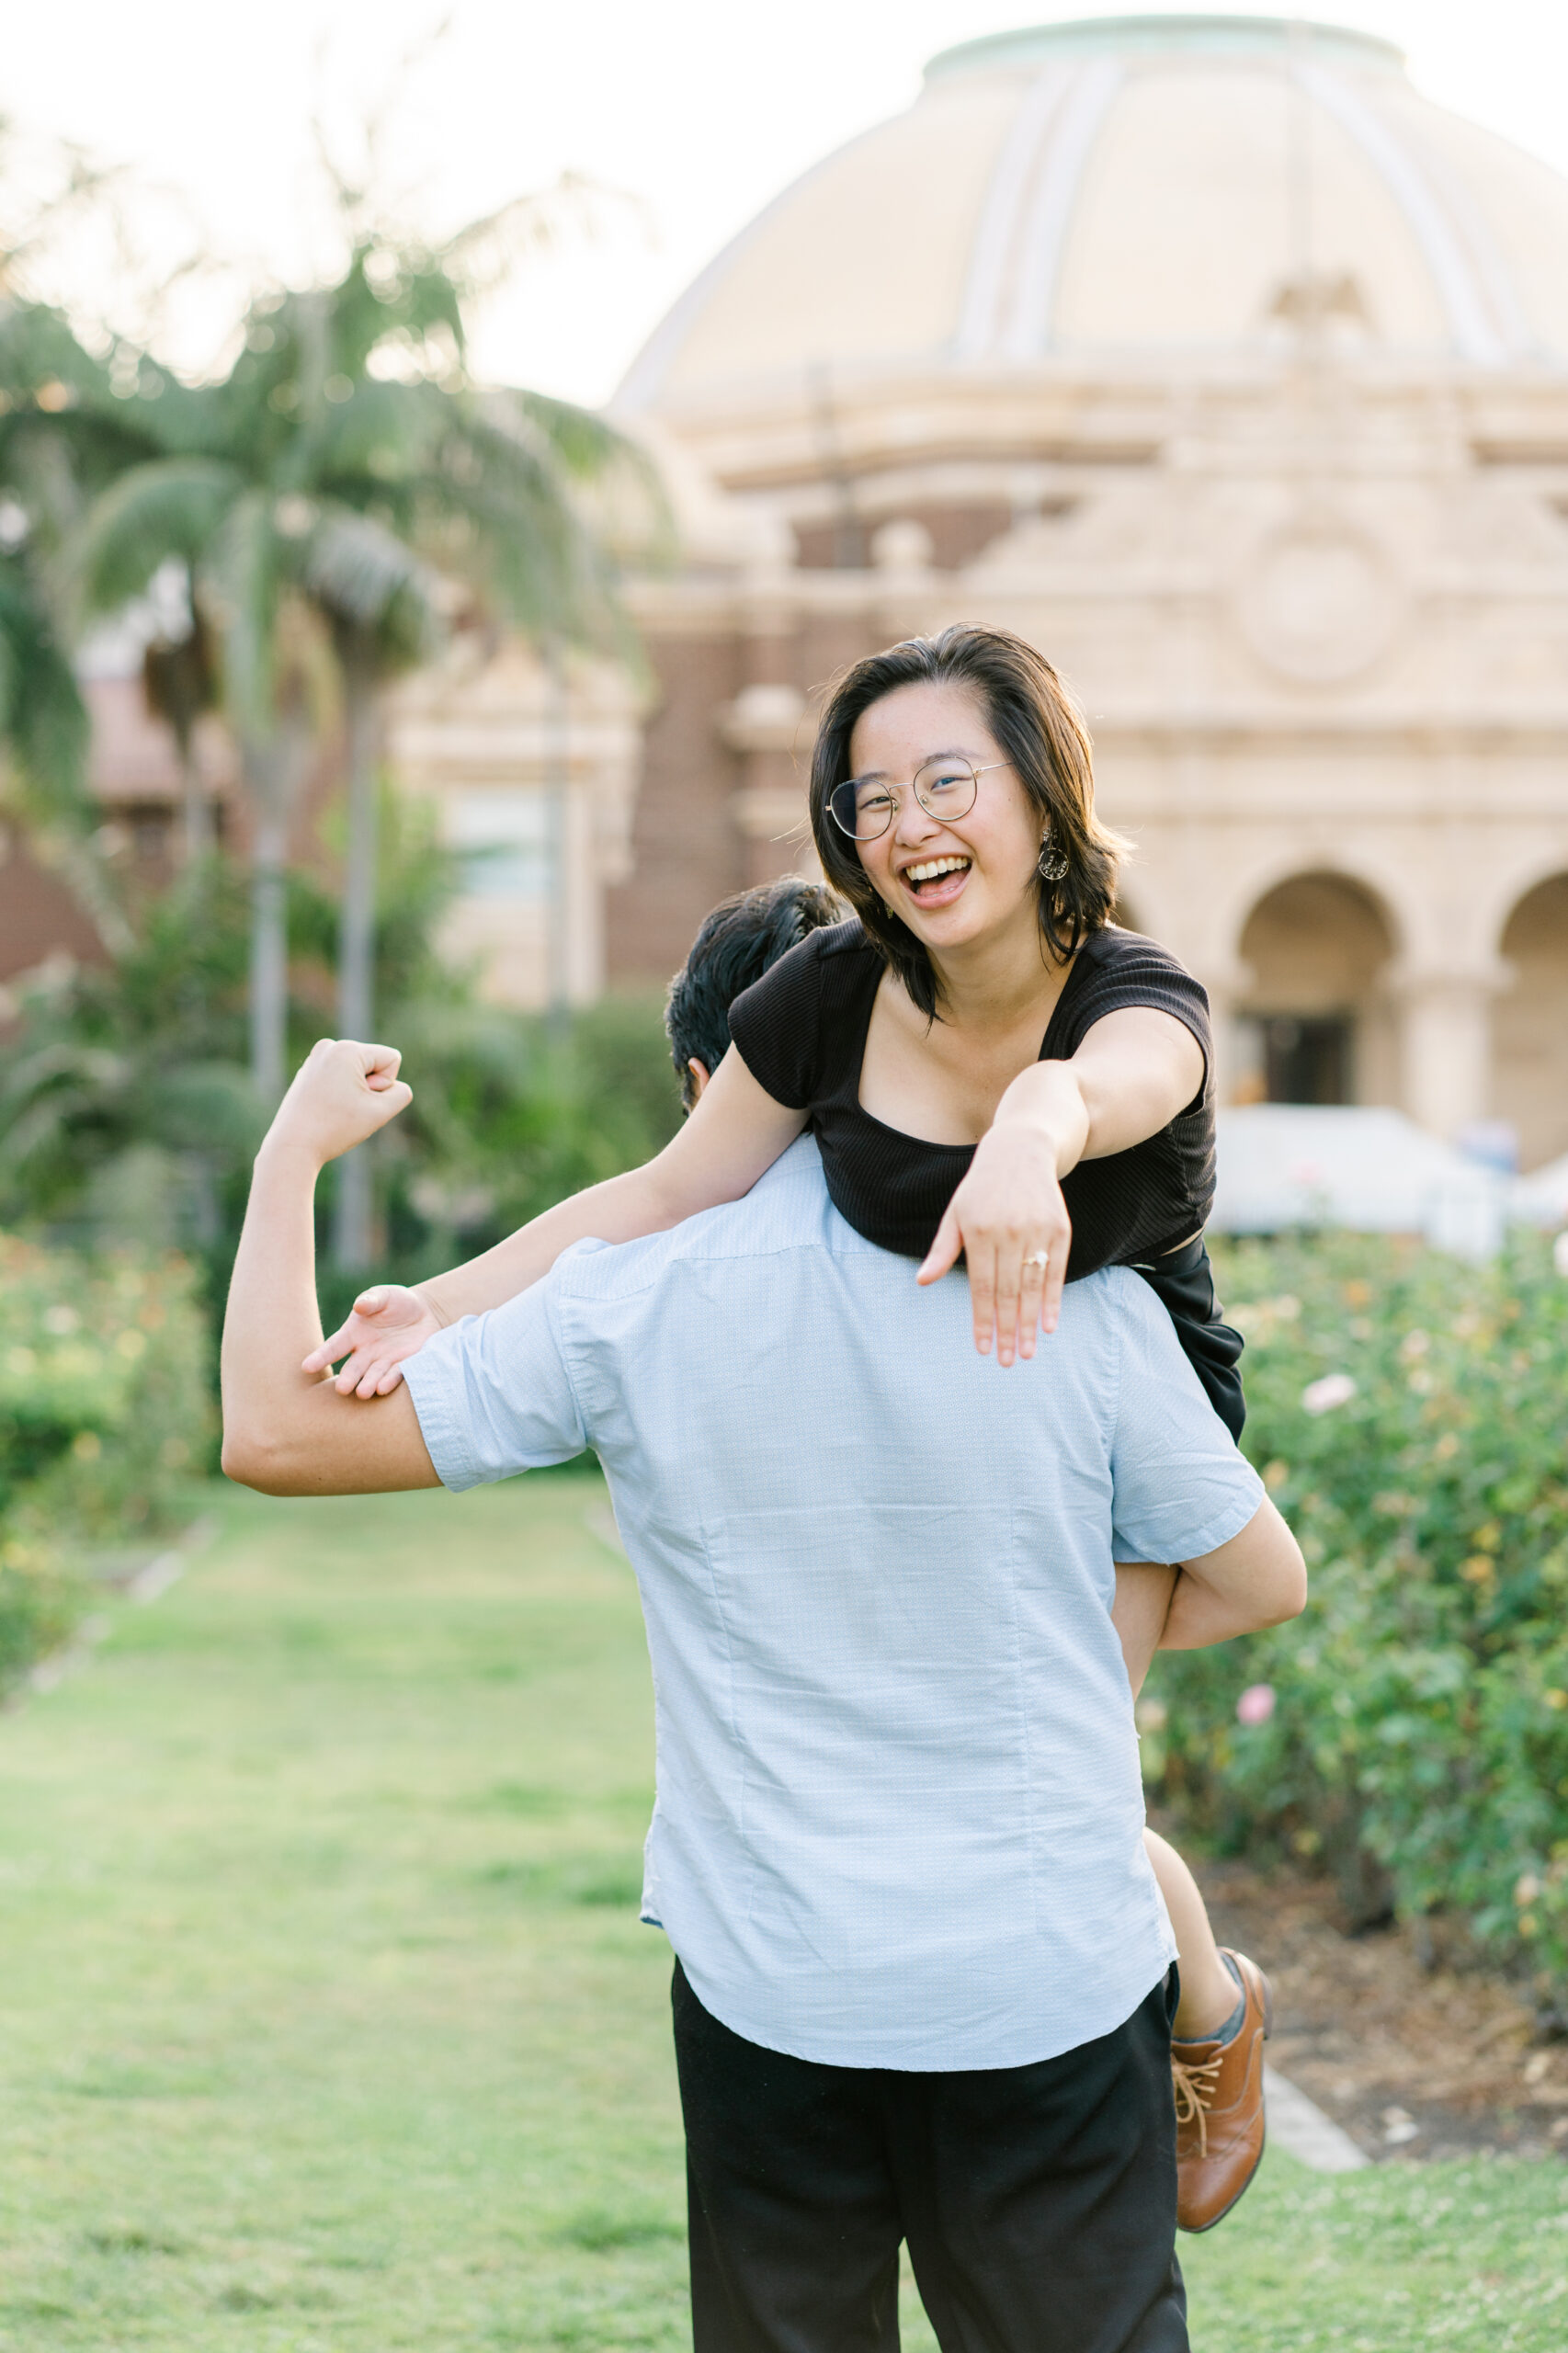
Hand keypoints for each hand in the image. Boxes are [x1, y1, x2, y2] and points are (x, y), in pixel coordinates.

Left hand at [266, 1039, 411, 1171]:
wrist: (293, 1146)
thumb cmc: (336, 1129)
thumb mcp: (381, 1112)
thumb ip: (401, 1093)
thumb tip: (385, 1084)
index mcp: (347, 1049)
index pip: (391, 1059)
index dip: (386, 1085)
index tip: (361, 1101)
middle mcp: (329, 1047)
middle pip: (374, 1064)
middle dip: (369, 1088)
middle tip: (346, 1109)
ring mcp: (315, 1058)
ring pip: (358, 1072)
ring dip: (355, 1092)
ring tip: (334, 1110)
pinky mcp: (308, 1072)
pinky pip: (340, 1078)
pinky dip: (340, 1094)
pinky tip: (324, 1110)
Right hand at [303, 1283, 444, 1397]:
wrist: (425, 1312)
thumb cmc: (396, 1301)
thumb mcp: (383, 1296)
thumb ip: (371, 1301)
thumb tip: (359, 1306)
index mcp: (353, 1335)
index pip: (333, 1347)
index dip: (320, 1357)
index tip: (306, 1368)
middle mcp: (365, 1352)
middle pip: (353, 1368)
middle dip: (347, 1379)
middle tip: (341, 1389)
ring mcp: (383, 1361)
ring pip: (372, 1376)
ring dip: (368, 1384)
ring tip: (363, 1393)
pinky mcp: (404, 1365)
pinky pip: (395, 1374)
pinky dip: (389, 1381)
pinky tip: (382, 1388)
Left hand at [917, 1121, 1072, 1364]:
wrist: (1021, 1150)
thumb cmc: (981, 1189)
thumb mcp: (956, 1214)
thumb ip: (942, 1250)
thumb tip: (922, 1281)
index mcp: (978, 1231)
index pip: (980, 1286)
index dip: (982, 1320)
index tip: (981, 1348)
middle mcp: (1008, 1232)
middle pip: (1007, 1292)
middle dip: (1006, 1330)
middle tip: (1007, 1361)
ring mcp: (1036, 1230)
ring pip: (1032, 1286)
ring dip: (1029, 1323)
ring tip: (1026, 1352)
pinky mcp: (1059, 1228)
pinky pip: (1056, 1271)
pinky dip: (1053, 1300)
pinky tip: (1048, 1325)